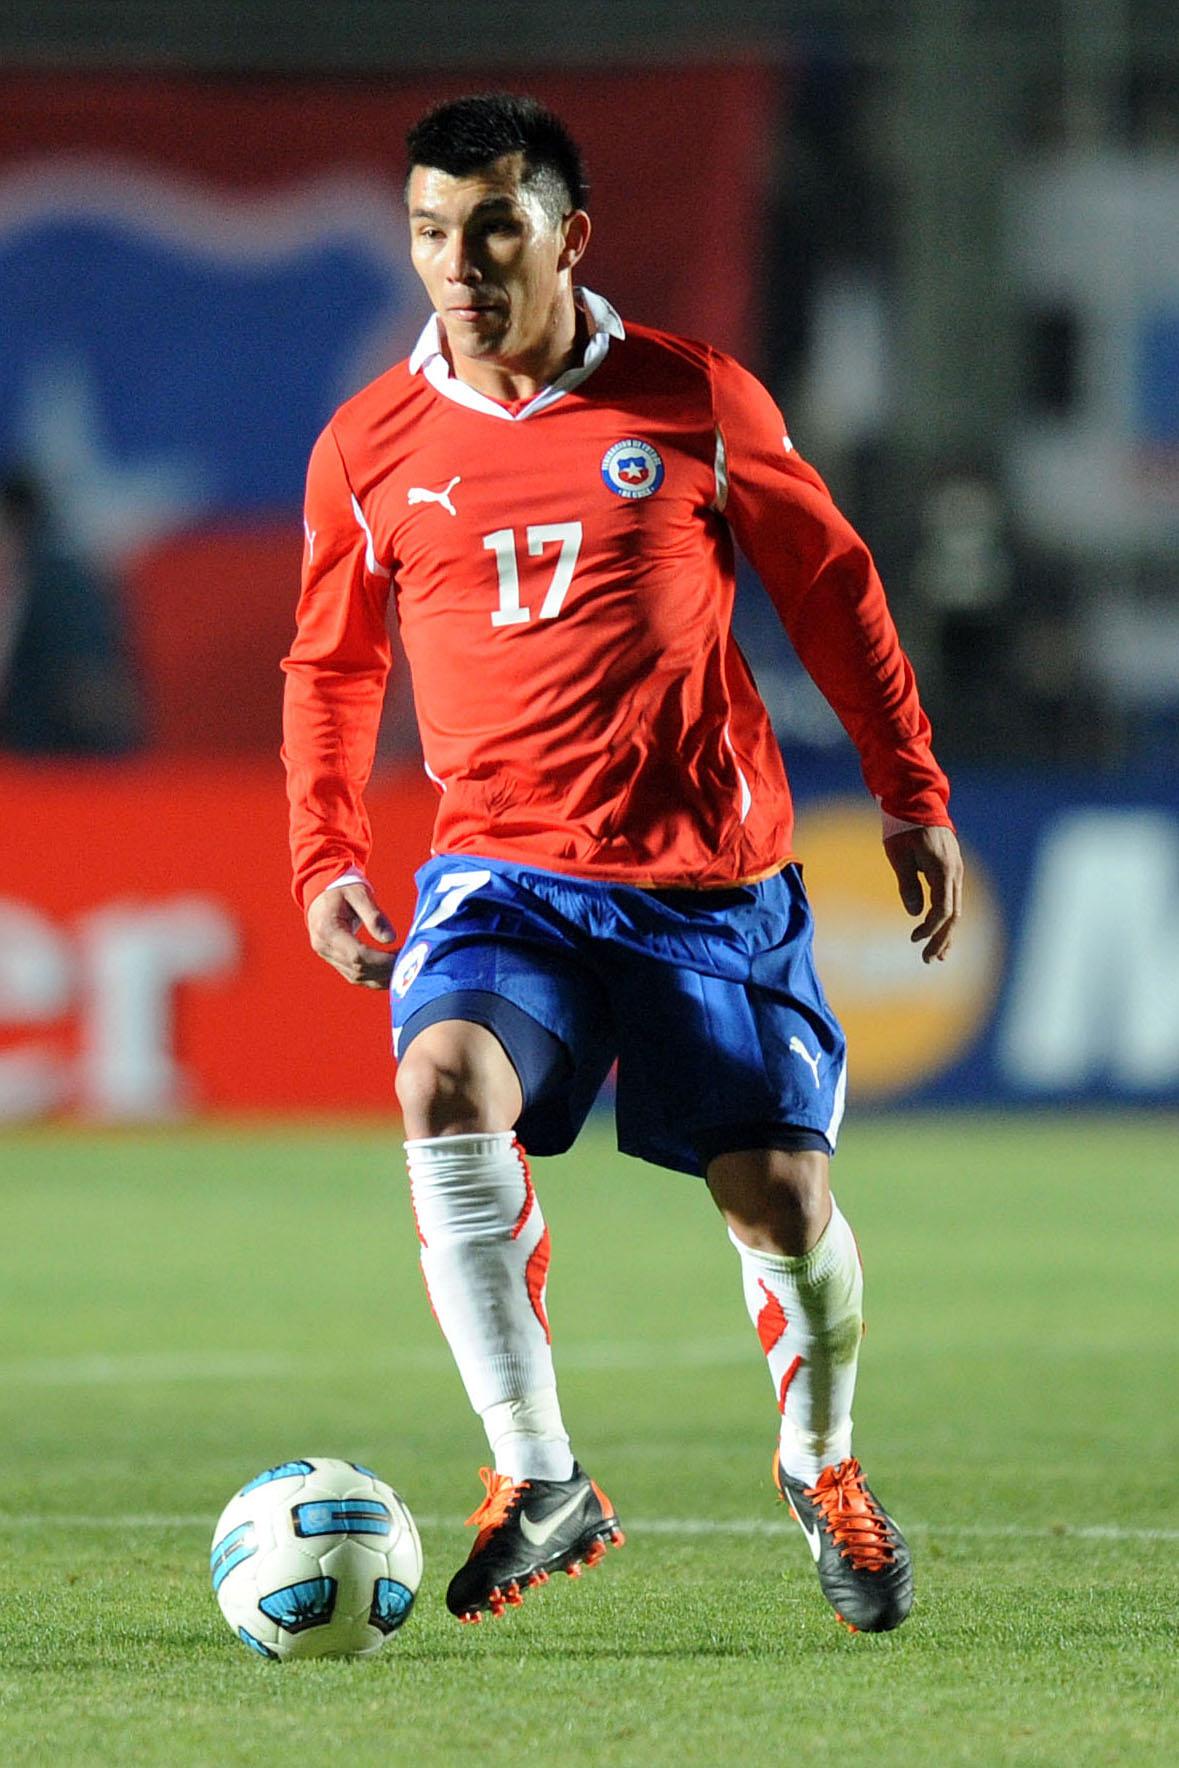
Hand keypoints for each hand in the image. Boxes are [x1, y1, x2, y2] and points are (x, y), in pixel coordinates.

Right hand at [306, 882, 397, 988]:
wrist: (320, 889)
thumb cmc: (342, 887)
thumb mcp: (359, 893)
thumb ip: (374, 915)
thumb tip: (390, 939)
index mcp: (328, 930)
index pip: (357, 954)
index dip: (381, 960)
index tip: (402, 958)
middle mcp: (324, 947)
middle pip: (357, 969)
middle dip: (384, 970)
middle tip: (410, 964)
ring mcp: (326, 955)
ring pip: (356, 977)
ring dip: (381, 977)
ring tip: (404, 970)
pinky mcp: (333, 959)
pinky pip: (354, 975)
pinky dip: (373, 977)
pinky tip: (391, 974)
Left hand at [884, 825, 962, 963]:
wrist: (917, 802)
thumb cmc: (902, 828)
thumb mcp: (899, 856)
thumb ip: (908, 885)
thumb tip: (913, 913)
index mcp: (942, 870)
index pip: (943, 909)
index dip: (930, 928)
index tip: (914, 939)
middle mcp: (955, 873)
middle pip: (954, 915)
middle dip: (942, 940)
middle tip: (928, 960)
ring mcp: (956, 871)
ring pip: (957, 909)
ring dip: (947, 933)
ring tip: (939, 956)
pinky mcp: (952, 870)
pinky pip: (954, 899)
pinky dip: (948, 918)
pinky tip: (941, 932)